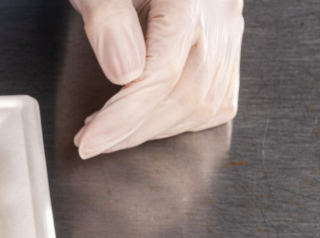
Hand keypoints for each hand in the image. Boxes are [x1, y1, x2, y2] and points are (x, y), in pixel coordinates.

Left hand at [70, 0, 243, 158]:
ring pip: (204, 103)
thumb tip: (125, 74)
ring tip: (111, 130)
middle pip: (185, 95)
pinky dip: (181, 120)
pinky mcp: (230, 43)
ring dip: (152, 130)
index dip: (123, 118)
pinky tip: (149, 120)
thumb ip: (108, 20)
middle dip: (133, 130)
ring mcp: (230, 29)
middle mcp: (219, 13)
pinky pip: (218, 98)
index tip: (89, 142)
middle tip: (92, 140)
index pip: (161, 74)